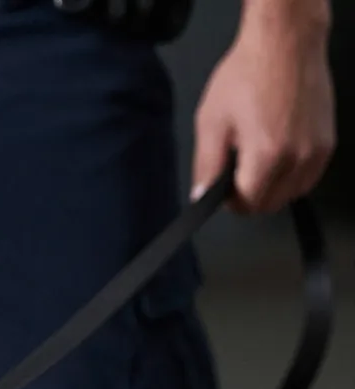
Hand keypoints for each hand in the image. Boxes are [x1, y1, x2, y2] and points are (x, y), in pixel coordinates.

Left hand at [193, 0, 335, 213]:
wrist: (285, 44)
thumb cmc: (248, 74)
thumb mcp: (212, 122)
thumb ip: (207, 166)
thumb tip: (201, 197)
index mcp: (267, 154)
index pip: (248, 204)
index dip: (229, 201)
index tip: (221, 189)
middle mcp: (298, 156)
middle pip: (271, 204)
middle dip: (250, 197)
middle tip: (236, 172)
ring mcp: (317, 150)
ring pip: (291, 194)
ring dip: (272, 188)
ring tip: (257, 158)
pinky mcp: (328, 142)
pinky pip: (308, 177)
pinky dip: (291, 175)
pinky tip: (276, 154)